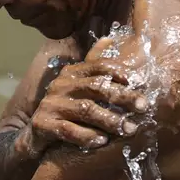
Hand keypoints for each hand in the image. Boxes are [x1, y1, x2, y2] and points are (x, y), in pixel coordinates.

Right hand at [26, 41, 147, 155]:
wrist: (34, 133)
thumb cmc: (65, 107)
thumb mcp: (77, 84)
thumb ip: (93, 64)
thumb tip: (110, 37)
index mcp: (72, 72)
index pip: (99, 66)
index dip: (121, 72)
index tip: (141, 82)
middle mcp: (61, 85)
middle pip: (97, 87)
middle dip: (123, 96)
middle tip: (144, 107)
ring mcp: (51, 104)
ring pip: (86, 110)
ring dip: (111, 120)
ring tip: (130, 128)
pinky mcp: (43, 124)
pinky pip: (68, 130)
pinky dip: (87, 136)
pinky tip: (103, 141)